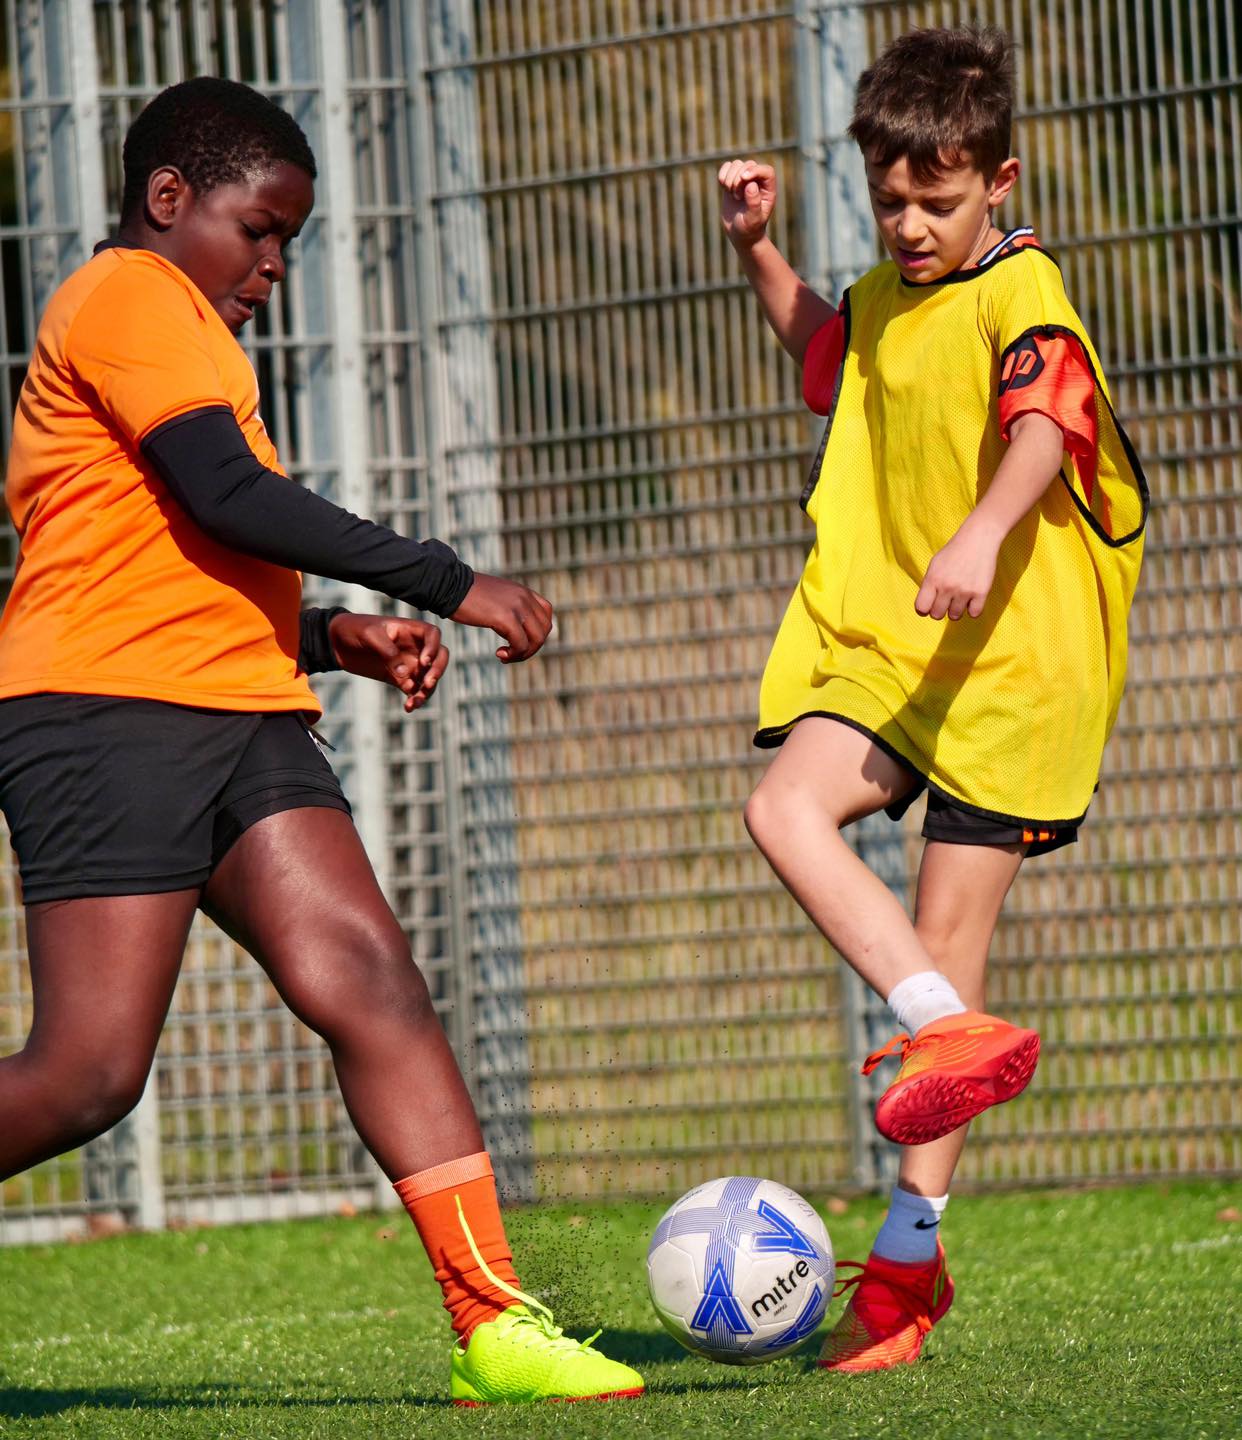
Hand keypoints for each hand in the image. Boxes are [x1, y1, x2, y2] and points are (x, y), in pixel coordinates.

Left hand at [328, 613, 448, 710]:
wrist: (336, 642)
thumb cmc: (354, 629)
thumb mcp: (369, 634)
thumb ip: (387, 651)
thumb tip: (404, 675)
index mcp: (408, 630)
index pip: (433, 635)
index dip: (433, 648)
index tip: (424, 661)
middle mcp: (413, 647)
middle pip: (439, 657)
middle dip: (437, 671)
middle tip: (427, 683)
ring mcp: (407, 663)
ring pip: (428, 677)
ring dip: (427, 691)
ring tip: (414, 701)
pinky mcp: (398, 679)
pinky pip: (414, 690)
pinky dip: (414, 700)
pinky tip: (408, 707)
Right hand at [451, 573, 553, 661]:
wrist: (448, 585)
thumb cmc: (465, 595)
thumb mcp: (495, 597)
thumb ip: (508, 607)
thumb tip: (512, 625)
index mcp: (523, 591)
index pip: (546, 614)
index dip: (538, 632)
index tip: (520, 640)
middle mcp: (524, 597)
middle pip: (544, 629)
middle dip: (532, 647)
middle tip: (512, 653)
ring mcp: (517, 607)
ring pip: (537, 639)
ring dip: (523, 654)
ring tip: (505, 656)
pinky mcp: (506, 618)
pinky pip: (521, 644)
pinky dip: (513, 654)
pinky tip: (498, 653)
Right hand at [718, 159, 776, 249]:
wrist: (739, 234)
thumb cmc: (749, 229)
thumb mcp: (753, 220)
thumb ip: (754, 203)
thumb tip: (751, 185)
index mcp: (768, 189)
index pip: (766, 170)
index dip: (755, 170)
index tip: (744, 178)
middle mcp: (758, 181)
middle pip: (749, 165)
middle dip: (738, 178)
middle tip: (736, 197)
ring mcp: (744, 180)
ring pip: (737, 164)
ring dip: (730, 178)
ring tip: (731, 194)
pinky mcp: (732, 181)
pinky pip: (727, 167)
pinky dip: (722, 175)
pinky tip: (724, 188)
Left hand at [914, 520, 1001, 620]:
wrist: (978, 539)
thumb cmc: (954, 552)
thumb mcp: (934, 565)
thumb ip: (929, 585)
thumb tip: (926, 607)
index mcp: (932, 579)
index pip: (921, 608)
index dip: (924, 609)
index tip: (930, 604)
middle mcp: (947, 587)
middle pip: (937, 615)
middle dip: (940, 610)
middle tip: (946, 600)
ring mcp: (964, 591)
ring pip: (955, 616)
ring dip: (956, 610)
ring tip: (960, 597)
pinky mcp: (981, 592)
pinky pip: (974, 614)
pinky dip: (973, 609)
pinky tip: (972, 599)